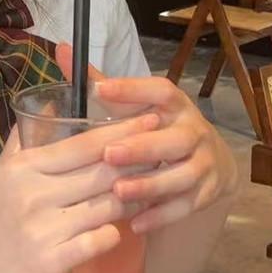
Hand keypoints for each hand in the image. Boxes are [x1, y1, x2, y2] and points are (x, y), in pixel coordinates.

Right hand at [0, 107, 160, 272]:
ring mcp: (45, 229)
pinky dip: (112, 234)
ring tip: (145, 192)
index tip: (150, 119)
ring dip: (131, 199)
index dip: (121, 130)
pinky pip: (101, 240)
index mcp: (23, 168)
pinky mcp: (53, 262)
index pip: (83, 143)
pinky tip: (113, 231)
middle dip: (138, 161)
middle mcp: (34, 193)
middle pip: (103, 170)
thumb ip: (25, 141)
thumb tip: (51, 106)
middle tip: (163, 153)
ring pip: (108, 204)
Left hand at [55, 42, 238, 234]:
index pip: (158, 90)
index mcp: (173, 104)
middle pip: (174, 139)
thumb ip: (100, 83)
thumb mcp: (135, 106)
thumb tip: (61, 50)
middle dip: (142, 147)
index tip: (100, 89)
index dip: (132, 88)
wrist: (210, 162)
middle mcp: (194, 130)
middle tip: (109, 154)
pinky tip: (135, 222)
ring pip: (182, 176)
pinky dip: (161, 215)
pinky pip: (186, 206)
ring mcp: (204, 163)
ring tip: (118, 192)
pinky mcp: (207, 192)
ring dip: (151, 185)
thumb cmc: (156, 128)